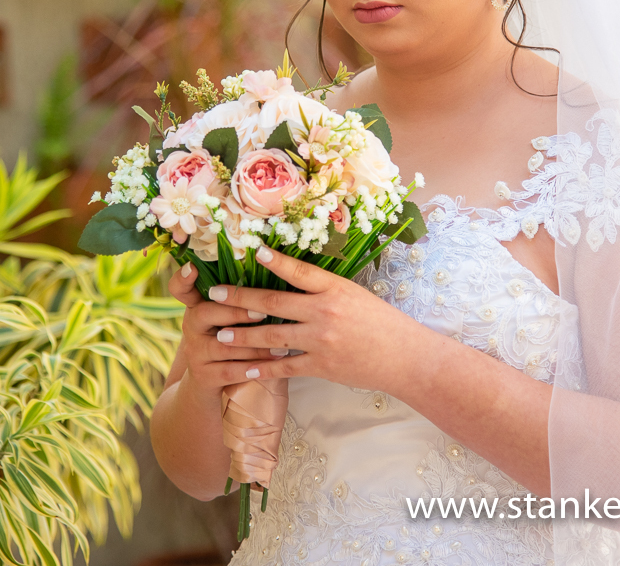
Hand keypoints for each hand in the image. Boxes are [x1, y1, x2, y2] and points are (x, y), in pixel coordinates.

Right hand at [167, 262, 287, 395]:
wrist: (213, 385)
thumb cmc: (232, 341)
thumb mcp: (231, 318)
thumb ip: (242, 300)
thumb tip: (277, 274)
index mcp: (198, 306)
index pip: (180, 288)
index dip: (182, 278)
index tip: (192, 267)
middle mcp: (191, 326)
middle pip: (204, 313)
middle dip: (235, 311)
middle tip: (263, 312)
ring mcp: (195, 352)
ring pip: (222, 345)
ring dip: (254, 345)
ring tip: (280, 345)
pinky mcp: (203, 375)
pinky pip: (229, 370)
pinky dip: (252, 368)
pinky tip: (272, 366)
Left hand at [208, 246, 413, 391]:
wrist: (404, 357)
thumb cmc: (381, 322)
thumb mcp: (354, 294)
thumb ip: (323, 288)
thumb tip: (289, 279)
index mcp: (335, 289)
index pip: (298, 270)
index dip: (273, 261)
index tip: (252, 251)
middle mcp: (325, 312)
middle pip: (274, 303)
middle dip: (240, 299)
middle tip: (215, 295)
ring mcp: (321, 340)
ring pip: (272, 336)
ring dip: (243, 335)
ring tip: (220, 334)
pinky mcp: (322, 366)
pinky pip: (285, 367)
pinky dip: (264, 368)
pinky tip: (246, 368)